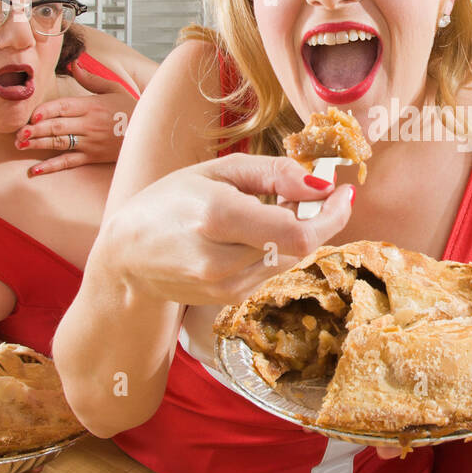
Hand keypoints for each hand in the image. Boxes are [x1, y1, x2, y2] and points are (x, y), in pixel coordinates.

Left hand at [16, 59, 138, 175]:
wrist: (150, 131)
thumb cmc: (129, 108)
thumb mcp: (113, 88)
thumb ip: (90, 78)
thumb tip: (74, 63)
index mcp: (91, 106)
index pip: (63, 107)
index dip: (46, 111)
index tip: (32, 114)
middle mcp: (88, 124)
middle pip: (57, 126)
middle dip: (35, 130)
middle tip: (17, 133)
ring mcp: (90, 142)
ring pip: (59, 143)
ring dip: (38, 144)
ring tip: (19, 145)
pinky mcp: (92, 156)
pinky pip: (69, 162)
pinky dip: (52, 166)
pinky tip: (36, 170)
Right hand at [103, 152, 354, 306]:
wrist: (126, 256)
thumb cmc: (170, 202)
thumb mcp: (219, 171)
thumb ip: (275, 174)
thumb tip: (323, 184)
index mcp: (216, 217)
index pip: (298, 231)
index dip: (332, 214)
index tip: (345, 191)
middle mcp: (221, 260)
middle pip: (299, 246)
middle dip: (315, 217)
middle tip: (309, 192)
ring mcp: (224, 287)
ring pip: (289, 260)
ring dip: (297, 234)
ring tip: (276, 208)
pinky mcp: (228, 301)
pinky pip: (271, 272)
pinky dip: (277, 251)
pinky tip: (258, 233)